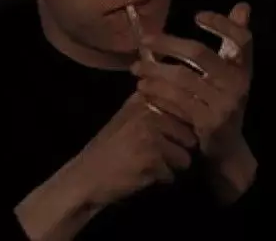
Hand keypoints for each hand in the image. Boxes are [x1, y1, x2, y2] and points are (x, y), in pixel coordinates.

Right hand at [74, 91, 198, 207]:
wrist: (85, 176)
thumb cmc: (110, 148)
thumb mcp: (128, 116)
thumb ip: (155, 104)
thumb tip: (189, 102)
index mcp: (143, 98)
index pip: (183, 105)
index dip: (184, 124)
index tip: (167, 134)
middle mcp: (147, 110)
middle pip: (189, 133)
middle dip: (177, 147)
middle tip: (154, 152)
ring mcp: (150, 133)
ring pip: (185, 155)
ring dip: (171, 164)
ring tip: (149, 162)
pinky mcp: (151, 157)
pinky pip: (173, 173)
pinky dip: (161, 178)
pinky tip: (142, 173)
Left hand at [130, 3, 252, 163]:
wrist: (226, 148)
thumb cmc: (221, 101)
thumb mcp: (230, 72)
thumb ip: (232, 41)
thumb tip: (242, 5)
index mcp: (242, 68)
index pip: (241, 39)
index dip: (222, 25)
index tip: (197, 15)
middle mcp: (237, 84)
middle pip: (199, 53)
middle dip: (167, 43)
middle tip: (144, 40)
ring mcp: (223, 105)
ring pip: (181, 77)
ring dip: (154, 70)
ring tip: (136, 68)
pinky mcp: (208, 123)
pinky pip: (175, 100)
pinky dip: (157, 92)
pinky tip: (144, 88)